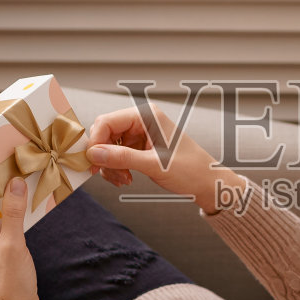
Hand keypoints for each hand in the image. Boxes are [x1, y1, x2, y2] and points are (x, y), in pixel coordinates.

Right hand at [85, 103, 241, 213]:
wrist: (206, 183)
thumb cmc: (190, 170)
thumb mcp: (155, 165)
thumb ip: (122, 158)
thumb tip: (93, 154)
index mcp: (146, 116)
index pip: (107, 122)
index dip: (96, 142)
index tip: (92, 163)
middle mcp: (141, 121)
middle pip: (104, 133)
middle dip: (103, 156)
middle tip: (108, 175)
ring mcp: (139, 134)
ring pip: (108, 146)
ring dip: (110, 165)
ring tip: (123, 180)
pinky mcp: (139, 147)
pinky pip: (116, 155)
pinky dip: (116, 168)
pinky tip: (125, 179)